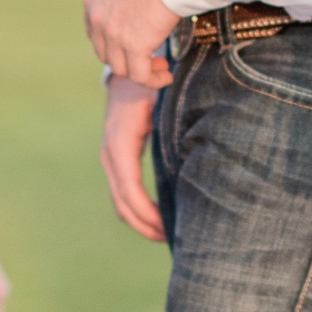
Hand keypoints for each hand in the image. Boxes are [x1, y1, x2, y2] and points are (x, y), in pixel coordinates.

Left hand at [84, 0, 179, 84]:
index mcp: (93, 0)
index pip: (96, 33)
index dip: (115, 45)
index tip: (135, 45)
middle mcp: (97, 19)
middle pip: (106, 53)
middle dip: (127, 59)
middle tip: (151, 58)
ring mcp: (113, 34)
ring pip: (122, 68)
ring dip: (142, 72)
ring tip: (162, 68)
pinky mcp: (133, 45)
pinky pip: (140, 76)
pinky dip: (153, 81)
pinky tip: (168, 76)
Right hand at [100, 75, 165, 243]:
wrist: (133, 70)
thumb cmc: (154, 86)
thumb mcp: (167, 106)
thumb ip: (178, 132)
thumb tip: (201, 162)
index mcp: (121, 145)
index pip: (131, 192)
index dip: (149, 215)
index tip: (171, 229)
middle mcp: (110, 154)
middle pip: (122, 204)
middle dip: (147, 226)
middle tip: (176, 240)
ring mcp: (110, 157)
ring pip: (120, 203)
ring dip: (142, 223)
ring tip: (170, 234)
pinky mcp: (116, 158)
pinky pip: (123, 193)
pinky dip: (138, 210)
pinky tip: (159, 217)